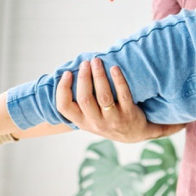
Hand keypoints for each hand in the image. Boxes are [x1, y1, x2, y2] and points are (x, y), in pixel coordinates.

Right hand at [56, 57, 184, 141]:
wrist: (133, 134)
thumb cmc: (107, 121)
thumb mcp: (90, 120)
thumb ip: (80, 105)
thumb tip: (68, 76)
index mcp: (83, 122)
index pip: (64, 107)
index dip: (62, 89)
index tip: (67, 73)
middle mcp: (96, 122)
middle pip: (84, 99)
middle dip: (83, 78)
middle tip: (85, 63)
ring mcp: (113, 119)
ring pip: (103, 96)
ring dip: (99, 76)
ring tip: (96, 61)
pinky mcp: (129, 113)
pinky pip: (123, 94)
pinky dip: (118, 80)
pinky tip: (114, 68)